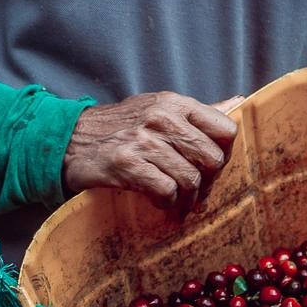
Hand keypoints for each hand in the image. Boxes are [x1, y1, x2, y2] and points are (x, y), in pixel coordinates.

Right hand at [61, 91, 241, 206]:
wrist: (69, 139)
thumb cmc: (120, 126)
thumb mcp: (158, 108)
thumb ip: (198, 111)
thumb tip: (238, 102)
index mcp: (174, 103)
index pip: (225, 128)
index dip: (224, 153)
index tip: (211, 167)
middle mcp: (161, 118)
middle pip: (212, 158)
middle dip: (208, 182)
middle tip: (197, 194)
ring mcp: (143, 140)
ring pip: (190, 179)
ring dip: (187, 199)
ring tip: (178, 204)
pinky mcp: (127, 163)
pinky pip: (166, 191)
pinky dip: (166, 204)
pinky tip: (159, 203)